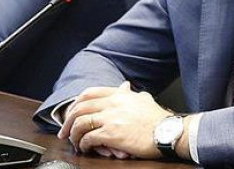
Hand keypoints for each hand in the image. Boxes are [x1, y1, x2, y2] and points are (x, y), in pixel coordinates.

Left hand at [58, 81, 172, 159]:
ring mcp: (111, 117)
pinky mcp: (112, 133)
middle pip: (80, 108)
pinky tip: (85, 147)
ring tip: (75, 142)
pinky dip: (84, 143)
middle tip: (65, 131)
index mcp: (119, 94)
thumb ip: (130, 93)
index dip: (76, 104)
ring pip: (81, 123)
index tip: (71, 113)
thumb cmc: (158, 119)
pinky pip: (89, 137)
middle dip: (69, 120)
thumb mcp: (143, 99)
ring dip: (74, 134)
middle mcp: (113, 103)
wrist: (169, 132)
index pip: (88, 93)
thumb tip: (125, 86)